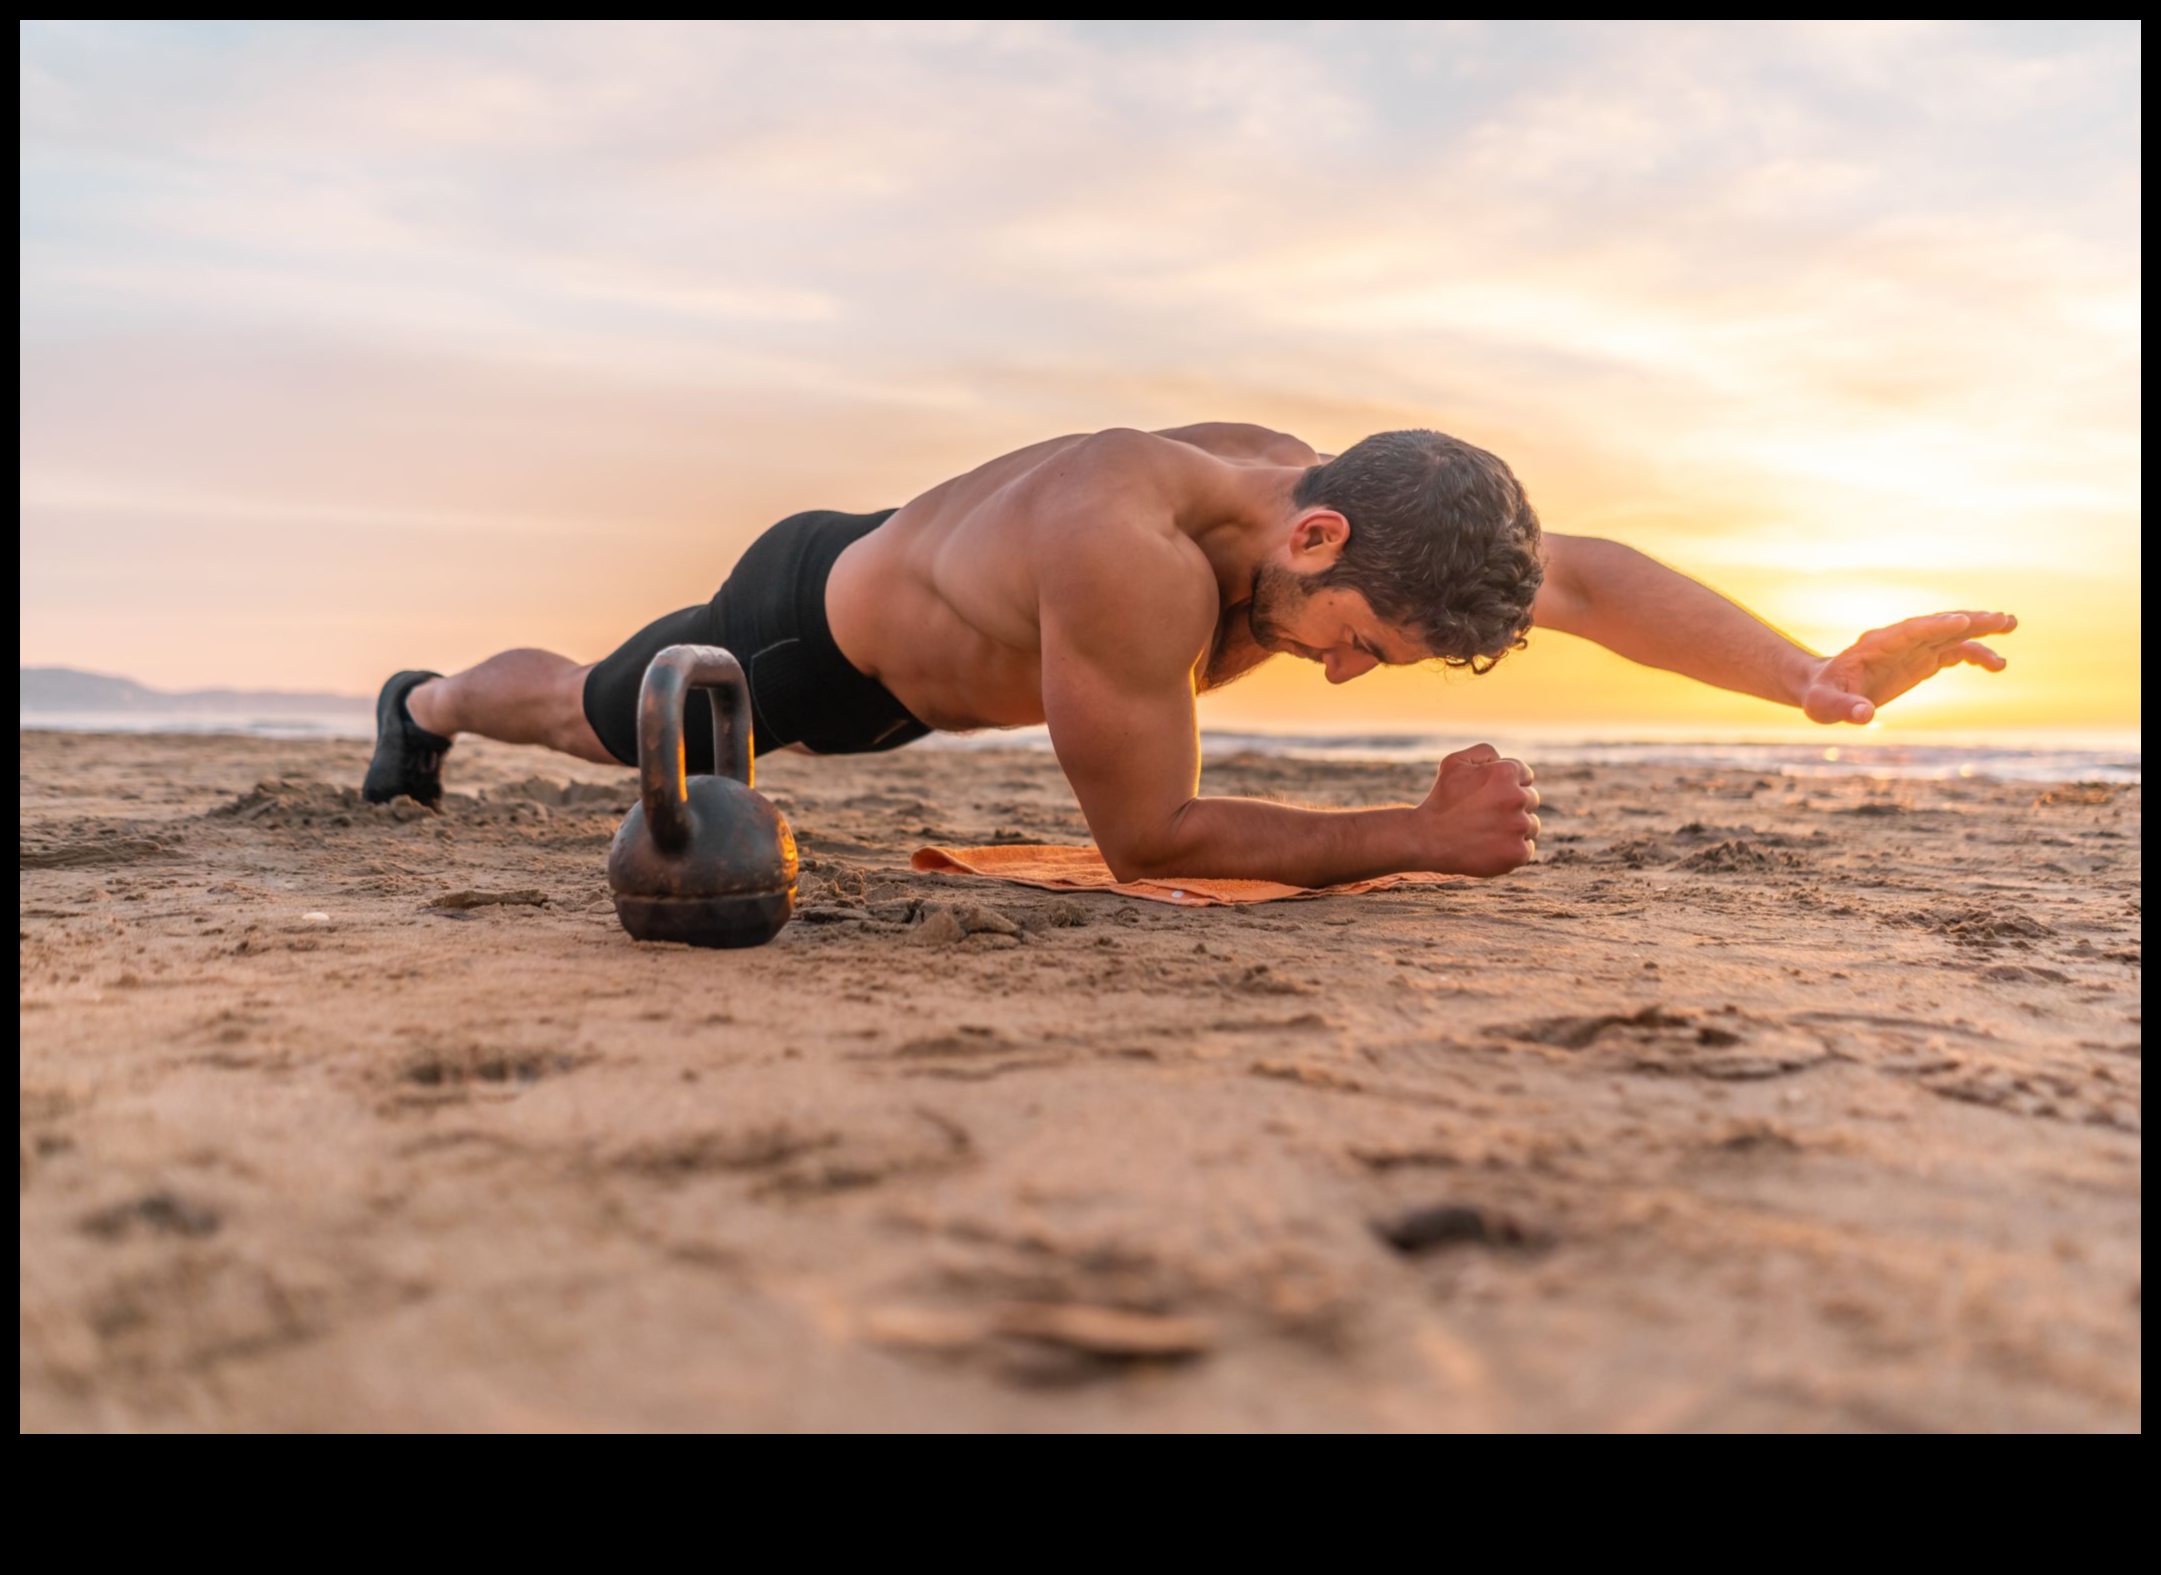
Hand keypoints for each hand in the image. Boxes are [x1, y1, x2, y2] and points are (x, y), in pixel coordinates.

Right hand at [1419, 744, 1540, 876]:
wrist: (1426, 839)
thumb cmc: (1440, 799)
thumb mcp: (1454, 762)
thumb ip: (1484, 752)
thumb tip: (1502, 759)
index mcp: (1506, 773)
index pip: (1525, 776)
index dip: (1506, 785)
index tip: (1490, 796)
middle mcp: (1517, 798)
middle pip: (1531, 799)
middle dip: (1512, 806)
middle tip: (1485, 815)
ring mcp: (1519, 827)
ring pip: (1531, 825)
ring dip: (1515, 827)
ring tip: (1487, 832)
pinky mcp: (1517, 853)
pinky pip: (1526, 849)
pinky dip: (1511, 849)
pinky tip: (1490, 847)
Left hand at [1803, 611, 2016, 724]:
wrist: (1826, 688)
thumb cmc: (1822, 696)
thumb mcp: (1823, 706)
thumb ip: (1842, 708)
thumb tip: (1864, 716)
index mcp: (1875, 646)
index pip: (1909, 631)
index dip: (1935, 626)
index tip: (1961, 621)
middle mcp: (1899, 642)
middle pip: (1938, 626)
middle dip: (1969, 621)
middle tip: (2003, 619)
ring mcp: (1913, 649)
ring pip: (1951, 635)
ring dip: (1981, 630)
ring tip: (2011, 626)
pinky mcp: (1922, 660)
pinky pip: (1953, 652)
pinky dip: (1975, 655)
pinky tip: (1998, 664)